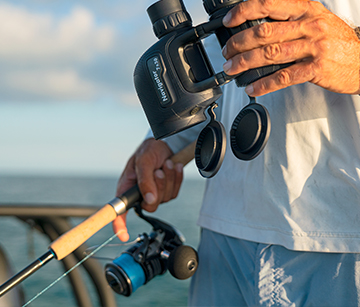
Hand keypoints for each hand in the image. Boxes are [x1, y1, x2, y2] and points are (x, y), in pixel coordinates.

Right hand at [112, 138, 183, 240]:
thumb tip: (149, 200)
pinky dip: (176, 178)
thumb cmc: (149, 150)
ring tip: (166, 163)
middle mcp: (140, 194)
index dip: (119, 225)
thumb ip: (145, 180)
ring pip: (165, 199)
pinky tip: (174, 166)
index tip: (123, 235)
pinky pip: (175, 192)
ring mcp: (155, 194)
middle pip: (150, 206)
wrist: (165, 144)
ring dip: (169, 179)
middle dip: (158, 187)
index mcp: (127, 188)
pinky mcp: (167, 192)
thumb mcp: (143, 161)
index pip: (119, 211)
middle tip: (159, 171)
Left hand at [221, 0, 359, 95]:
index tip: (229, 21)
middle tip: (227, 52)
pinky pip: (284, 77)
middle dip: (239, 43)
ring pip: (271, 53)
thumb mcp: (316, 20)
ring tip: (232, 69)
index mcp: (306, 9)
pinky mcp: (316, 69)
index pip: (269, 3)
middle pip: (264, 31)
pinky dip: (264, 83)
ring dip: (245, 63)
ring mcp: (313, 47)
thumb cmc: (336, 42)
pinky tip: (253, 88)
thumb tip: (256, 29)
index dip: (244, 11)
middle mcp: (309, 25)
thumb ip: (289, 21)